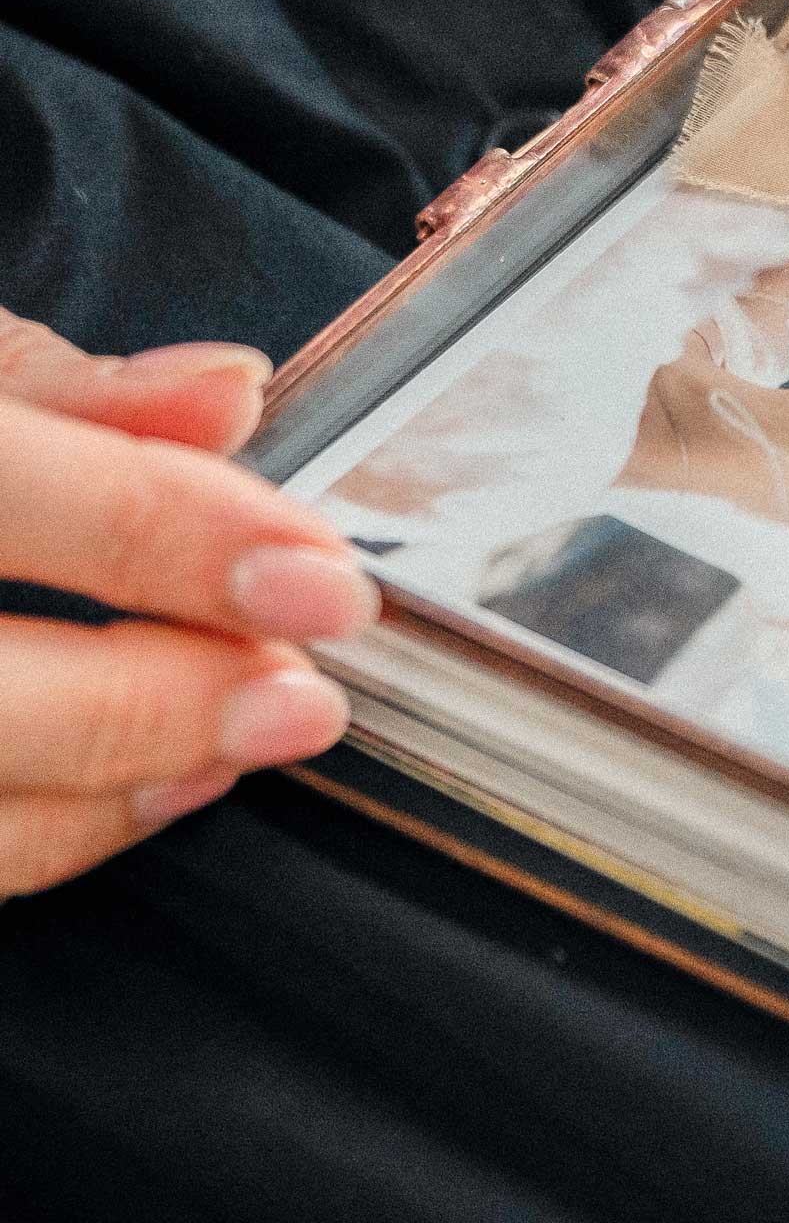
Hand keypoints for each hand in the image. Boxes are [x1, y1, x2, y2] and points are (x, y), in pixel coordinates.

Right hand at [0, 312, 376, 896]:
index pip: (11, 490)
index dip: (177, 537)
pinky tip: (150, 784)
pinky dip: (48, 834)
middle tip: (303, 695)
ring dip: (111, 788)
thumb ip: (71, 389)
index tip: (324, 576)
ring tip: (245, 737)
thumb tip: (233, 391)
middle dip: (153, 701)